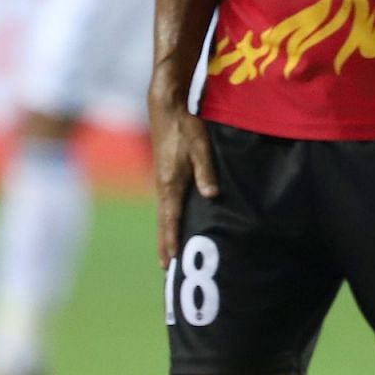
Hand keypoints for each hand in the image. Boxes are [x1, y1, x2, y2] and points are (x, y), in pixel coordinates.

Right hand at [150, 100, 218, 268]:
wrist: (167, 106)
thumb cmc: (185, 126)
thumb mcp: (200, 146)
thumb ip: (206, 171)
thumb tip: (212, 195)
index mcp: (170, 183)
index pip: (171, 219)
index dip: (171, 240)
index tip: (171, 261)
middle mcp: (163, 185)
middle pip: (164, 221)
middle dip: (165, 244)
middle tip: (166, 268)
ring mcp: (162, 179)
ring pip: (164, 213)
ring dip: (166, 232)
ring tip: (169, 252)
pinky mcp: (165, 173)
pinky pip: (166, 203)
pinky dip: (168, 218)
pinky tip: (174, 221)